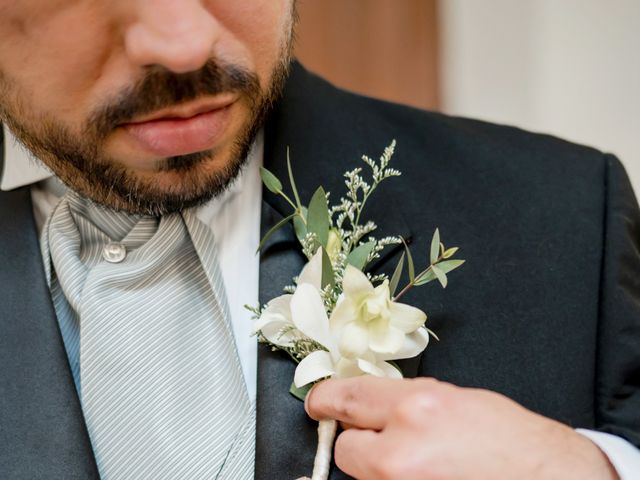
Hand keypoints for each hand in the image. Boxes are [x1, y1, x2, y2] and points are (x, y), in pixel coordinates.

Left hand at [305, 376, 617, 479]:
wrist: (550, 479)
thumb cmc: (513, 440)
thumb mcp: (458, 400)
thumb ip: (407, 402)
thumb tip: (372, 405)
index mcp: (417, 407)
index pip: (347, 397)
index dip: (326, 399)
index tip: (318, 402)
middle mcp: (404, 450)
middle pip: (347, 448)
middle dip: (359, 443)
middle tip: (384, 442)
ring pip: (364, 476)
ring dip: (379, 470)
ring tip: (419, 465)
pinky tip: (425, 477)